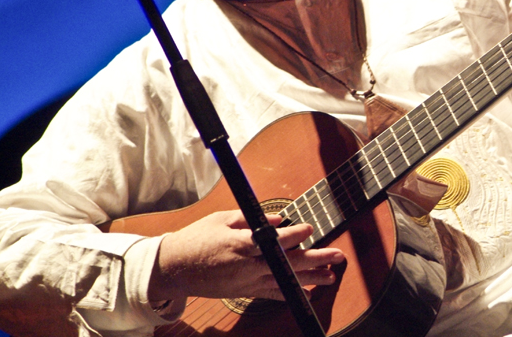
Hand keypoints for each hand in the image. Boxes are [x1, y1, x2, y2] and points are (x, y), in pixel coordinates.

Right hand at [148, 210, 344, 301]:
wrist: (174, 267)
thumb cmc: (197, 238)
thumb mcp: (222, 218)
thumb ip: (253, 219)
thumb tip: (280, 219)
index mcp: (239, 243)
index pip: (273, 241)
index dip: (294, 235)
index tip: (310, 229)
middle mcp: (246, 265)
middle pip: (286, 263)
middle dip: (315, 259)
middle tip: (337, 255)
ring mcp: (246, 281)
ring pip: (283, 280)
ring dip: (310, 278)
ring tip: (331, 276)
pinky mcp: (244, 291)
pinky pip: (271, 293)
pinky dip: (290, 292)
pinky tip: (308, 292)